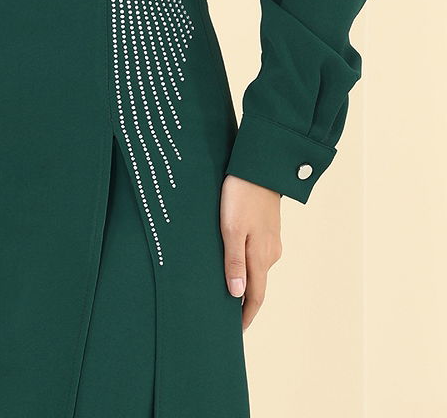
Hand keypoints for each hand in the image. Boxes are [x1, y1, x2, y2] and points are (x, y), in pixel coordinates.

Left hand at [220, 173, 282, 330]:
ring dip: (245, 282)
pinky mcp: (268, 228)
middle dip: (244, 303)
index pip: (255, 297)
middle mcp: (271, 253)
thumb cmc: (241, 194)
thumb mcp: (231, 229)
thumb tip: (237, 295)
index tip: (235, 333)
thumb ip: (234, 262)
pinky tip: (235, 262)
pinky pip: (258, 254)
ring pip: (258, 269)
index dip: (246, 317)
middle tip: (226, 317)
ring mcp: (271, 240)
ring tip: (227, 291)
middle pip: (258, 285)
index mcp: (262, 257)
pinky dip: (247, 265)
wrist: (260, 165)